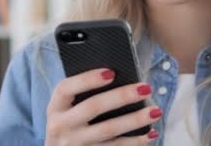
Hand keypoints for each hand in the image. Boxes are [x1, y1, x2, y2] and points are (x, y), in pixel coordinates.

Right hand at [45, 68, 160, 145]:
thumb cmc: (70, 123)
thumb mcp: (67, 109)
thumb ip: (83, 94)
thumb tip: (118, 77)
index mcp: (55, 107)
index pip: (66, 88)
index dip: (87, 79)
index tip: (111, 72)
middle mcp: (61, 126)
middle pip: (93, 107)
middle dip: (121, 96)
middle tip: (146, 88)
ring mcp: (75, 144)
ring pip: (108, 130)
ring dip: (134, 120)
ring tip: (156, 111)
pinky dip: (135, 142)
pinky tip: (150, 133)